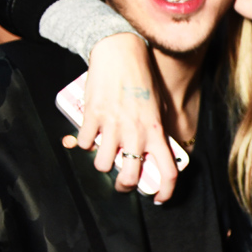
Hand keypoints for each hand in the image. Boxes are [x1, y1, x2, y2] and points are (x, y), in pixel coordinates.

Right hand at [77, 33, 178, 201]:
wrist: (120, 53)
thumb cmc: (142, 79)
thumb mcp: (159, 106)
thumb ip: (157, 130)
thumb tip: (155, 151)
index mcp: (156, 131)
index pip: (168, 171)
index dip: (165, 191)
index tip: (159, 199)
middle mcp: (136, 133)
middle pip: (129, 178)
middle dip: (124, 185)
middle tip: (124, 181)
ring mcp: (112, 126)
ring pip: (102, 165)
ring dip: (102, 163)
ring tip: (105, 153)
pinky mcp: (92, 117)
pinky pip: (83, 144)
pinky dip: (84, 143)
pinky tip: (90, 135)